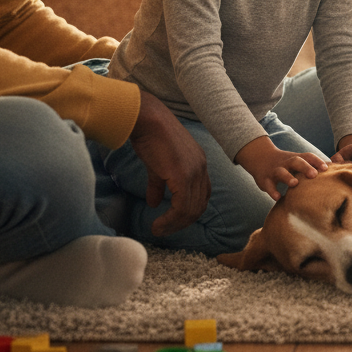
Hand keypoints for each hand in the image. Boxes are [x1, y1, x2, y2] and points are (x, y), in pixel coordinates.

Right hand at [129, 90, 210, 236]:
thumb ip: (159, 185)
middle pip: (199, 206)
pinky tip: (157, 223)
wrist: (147, 121)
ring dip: (174, 224)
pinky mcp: (183, 174)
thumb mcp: (158, 165)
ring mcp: (195, 171)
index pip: (203, 196)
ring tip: (159, 229)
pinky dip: (170, 219)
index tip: (173, 221)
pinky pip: (181, 206)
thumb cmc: (151, 138)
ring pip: (191, 209)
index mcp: (200, 164)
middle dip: (182, 222)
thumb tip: (154, 203)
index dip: (189, 212)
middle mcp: (202, 168)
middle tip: (164, 230)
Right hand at [235, 136, 328, 200]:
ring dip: (288, 177)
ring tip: (295, 184)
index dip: (317, 161)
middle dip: (305, 167)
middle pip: (296, 161)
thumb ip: (313, 166)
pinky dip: (272, 191)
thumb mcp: (298, 161)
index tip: (327, 168)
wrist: (261, 158)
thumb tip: (336, 171)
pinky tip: (278, 197)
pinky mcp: (265, 180)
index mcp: (296, 158)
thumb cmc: (287, 163)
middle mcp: (286, 163)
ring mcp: (275, 170)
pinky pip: (268, 185)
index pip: (308, 157)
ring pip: (281, 172)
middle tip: (314, 174)